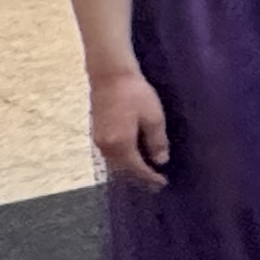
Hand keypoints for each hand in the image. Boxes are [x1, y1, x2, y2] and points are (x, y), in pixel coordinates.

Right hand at [88, 69, 169, 186]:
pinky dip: (122, 161)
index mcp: (120, 144)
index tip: (162, 184)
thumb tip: (160, 161)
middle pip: (123, 171)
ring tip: (146, 173)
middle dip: (139, 178)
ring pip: (115, 164)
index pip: (136, 169)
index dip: (149, 178)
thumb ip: (156, 142)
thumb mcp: (153, 117)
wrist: (110, 76)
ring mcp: (99, 140)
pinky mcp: (97, 133)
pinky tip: (133, 159)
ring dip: (130, 170)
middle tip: (155, 183)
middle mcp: (105, 147)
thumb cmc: (135, 94)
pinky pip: (110, 155)